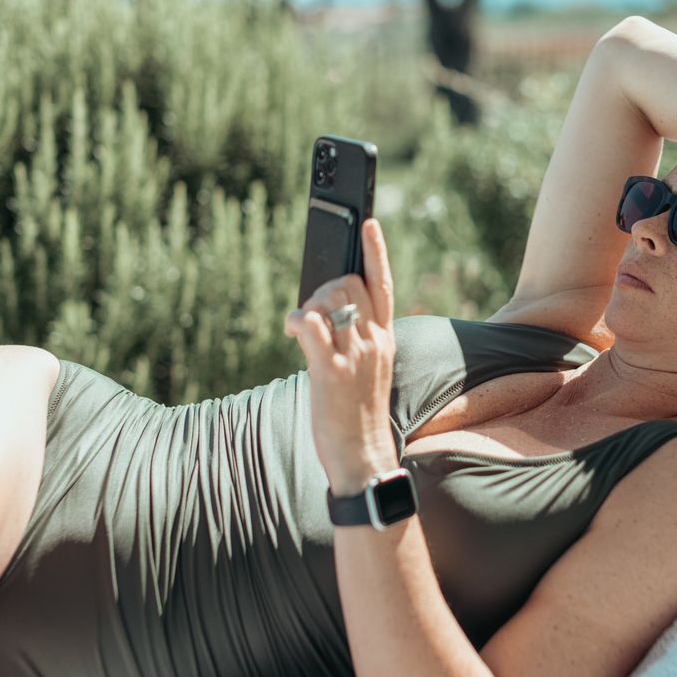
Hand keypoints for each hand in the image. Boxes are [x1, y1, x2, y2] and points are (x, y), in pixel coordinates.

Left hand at [283, 218, 397, 483]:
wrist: (362, 453)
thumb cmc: (358, 412)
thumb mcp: (367, 368)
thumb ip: (356, 337)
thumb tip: (325, 312)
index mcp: (384, 338)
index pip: (384, 284)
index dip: (376, 251)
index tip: (369, 222)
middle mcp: (373, 342)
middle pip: (349, 285)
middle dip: (323, 288)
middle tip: (312, 312)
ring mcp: (354, 356)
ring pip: (330, 302)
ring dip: (308, 305)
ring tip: (301, 328)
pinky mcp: (330, 372)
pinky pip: (311, 326)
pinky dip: (297, 320)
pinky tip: (292, 330)